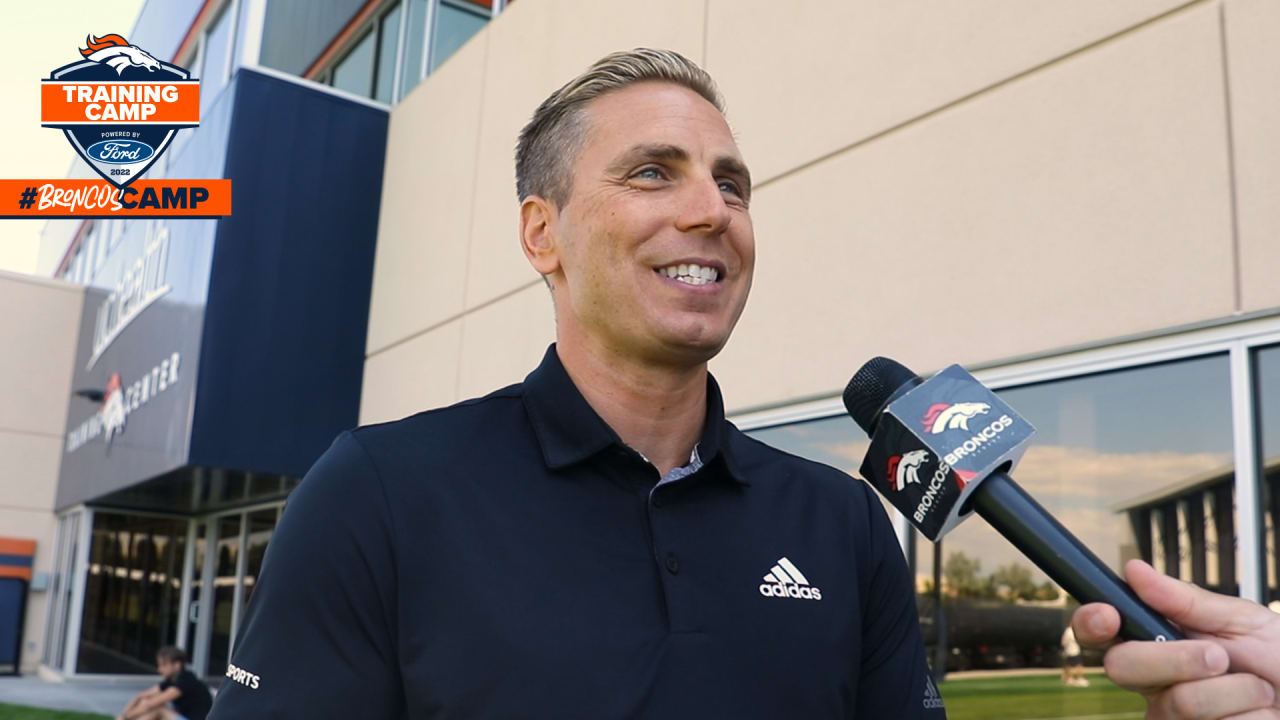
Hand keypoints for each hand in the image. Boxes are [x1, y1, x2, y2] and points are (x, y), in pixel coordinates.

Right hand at [1072, 559, 1279, 718]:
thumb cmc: (1279, 659)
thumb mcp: (1240, 620)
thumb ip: (1185, 600)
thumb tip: (1134, 570)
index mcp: (1155, 643)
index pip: (1100, 633)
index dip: (1091, 622)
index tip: (1107, 614)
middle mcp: (1153, 683)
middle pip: (1122, 667)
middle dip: (1177, 659)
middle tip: (1219, 657)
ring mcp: (1170, 717)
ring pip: (1178, 702)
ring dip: (1233, 690)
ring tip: (1256, 689)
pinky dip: (1249, 715)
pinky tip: (1258, 714)